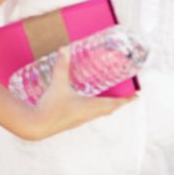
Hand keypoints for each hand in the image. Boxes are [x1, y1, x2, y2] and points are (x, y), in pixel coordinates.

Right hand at [20, 45, 134, 139]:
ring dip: (107, 104)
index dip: (127, 99)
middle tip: (124, 93)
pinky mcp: (72, 120)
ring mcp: (80, 119)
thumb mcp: (57, 83)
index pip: (115, 103)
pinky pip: (89, 113)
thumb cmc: (50, 106)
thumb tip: (65, 49)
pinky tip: (86, 100)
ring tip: (108, 94)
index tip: (137, 96)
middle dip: (118, 101)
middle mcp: (89, 114)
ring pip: (99, 112)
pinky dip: (94, 106)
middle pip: (109, 108)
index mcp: (91, 107)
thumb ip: (62, 65)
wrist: (36, 126)